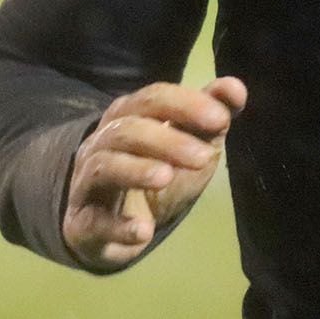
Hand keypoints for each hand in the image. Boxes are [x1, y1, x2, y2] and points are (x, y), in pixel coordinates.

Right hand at [62, 76, 245, 271]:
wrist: (111, 227)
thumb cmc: (154, 177)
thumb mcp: (189, 145)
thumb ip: (210, 117)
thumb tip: (236, 88)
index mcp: (128, 117)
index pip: (152, 100)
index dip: (184, 105)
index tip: (220, 118)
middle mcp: (102, 144)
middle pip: (127, 130)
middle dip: (166, 140)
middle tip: (203, 157)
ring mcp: (87, 183)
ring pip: (104, 167)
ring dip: (136, 170)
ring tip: (166, 177)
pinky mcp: (83, 224)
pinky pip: (93, 222)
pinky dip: (118, 226)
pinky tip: (143, 230)